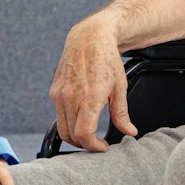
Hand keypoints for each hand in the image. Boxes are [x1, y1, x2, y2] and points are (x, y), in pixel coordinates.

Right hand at [49, 18, 136, 150]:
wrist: (89, 38)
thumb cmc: (107, 60)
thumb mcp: (120, 87)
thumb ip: (122, 114)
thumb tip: (130, 132)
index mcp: (89, 97)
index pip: (84, 134)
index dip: (93, 146)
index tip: (103, 147)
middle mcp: (70, 97)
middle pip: (71, 136)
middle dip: (85, 144)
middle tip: (97, 143)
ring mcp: (59, 95)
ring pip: (62, 128)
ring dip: (75, 136)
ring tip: (89, 134)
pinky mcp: (54, 92)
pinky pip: (59, 116)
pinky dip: (68, 123)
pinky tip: (81, 119)